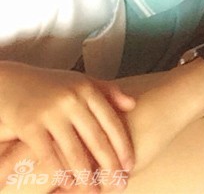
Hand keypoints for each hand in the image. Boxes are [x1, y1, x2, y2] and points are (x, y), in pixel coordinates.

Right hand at [0, 63, 134, 178]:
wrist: (12, 82)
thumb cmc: (51, 84)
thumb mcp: (80, 81)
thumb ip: (107, 91)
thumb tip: (132, 104)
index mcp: (87, 88)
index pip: (111, 121)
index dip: (122, 146)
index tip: (130, 164)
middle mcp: (72, 99)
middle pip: (96, 139)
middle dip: (110, 166)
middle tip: (119, 184)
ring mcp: (51, 113)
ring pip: (74, 152)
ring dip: (86, 176)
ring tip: (94, 191)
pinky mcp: (30, 126)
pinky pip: (49, 156)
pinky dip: (59, 173)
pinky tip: (67, 184)